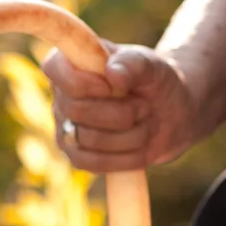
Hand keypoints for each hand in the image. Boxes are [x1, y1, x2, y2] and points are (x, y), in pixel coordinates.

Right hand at [41, 44, 197, 172]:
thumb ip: (133, 63)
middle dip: (121, 111)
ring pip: (89, 139)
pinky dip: (126, 156)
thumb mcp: (152, 65)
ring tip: (145, 123)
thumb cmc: (156, 82)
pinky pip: (93, 163)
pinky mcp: (77, 156)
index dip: (83, 82)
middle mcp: (61, 96)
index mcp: (70, 63)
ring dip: (131, 134)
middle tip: (144, 105)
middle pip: (76, 109)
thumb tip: (112, 73)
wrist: (172, 113)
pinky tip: (140, 145)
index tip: (113, 85)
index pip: (53, 68)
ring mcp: (66, 128)